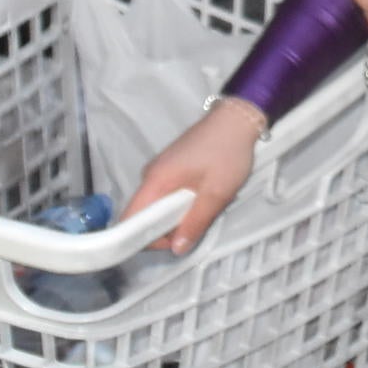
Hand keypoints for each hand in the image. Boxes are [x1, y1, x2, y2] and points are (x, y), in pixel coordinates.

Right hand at [125, 98, 263, 254]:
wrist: (237, 117)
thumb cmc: (227, 153)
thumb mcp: (216, 193)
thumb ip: (195, 223)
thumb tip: (176, 250)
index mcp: (155, 180)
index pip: (130, 219)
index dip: (143, 238)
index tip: (171, 243)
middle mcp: (151, 176)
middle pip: (145, 215)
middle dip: (168, 228)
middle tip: (199, 222)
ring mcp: (160, 170)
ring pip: (159, 206)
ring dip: (179, 215)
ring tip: (207, 205)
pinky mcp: (171, 167)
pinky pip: (168, 195)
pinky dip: (183, 202)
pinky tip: (205, 195)